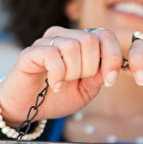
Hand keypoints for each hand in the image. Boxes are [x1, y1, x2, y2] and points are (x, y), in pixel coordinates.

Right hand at [0, 27, 123, 126]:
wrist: (29, 108)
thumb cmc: (58, 97)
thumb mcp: (86, 90)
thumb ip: (98, 77)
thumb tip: (111, 68)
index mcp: (81, 43)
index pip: (105, 35)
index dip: (112, 57)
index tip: (109, 80)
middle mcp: (64, 37)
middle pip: (90, 40)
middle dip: (90, 67)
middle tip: (78, 81)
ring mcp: (46, 42)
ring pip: (72, 46)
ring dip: (73, 71)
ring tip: (64, 82)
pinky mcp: (30, 52)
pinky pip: (52, 54)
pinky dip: (58, 74)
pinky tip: (55, 85)